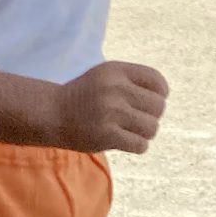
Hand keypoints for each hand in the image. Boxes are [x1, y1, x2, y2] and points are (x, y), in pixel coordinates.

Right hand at [53, 59, 167, 154]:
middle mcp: (114, 88)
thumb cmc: (85, 96)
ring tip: (130, 131)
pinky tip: (125, 142)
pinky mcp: (106, 135)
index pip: (157, 81)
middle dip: (151, 116)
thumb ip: (133, 81)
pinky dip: (137, 146)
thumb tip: (164, 96)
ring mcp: (110, 112)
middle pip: (159, 107)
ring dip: (144, 133)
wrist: (51, 113)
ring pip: (152, 127)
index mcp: (116, 70)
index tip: (148, 103)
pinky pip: (140, 145)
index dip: (160, 94)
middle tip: (136, 120)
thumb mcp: (106, 76)